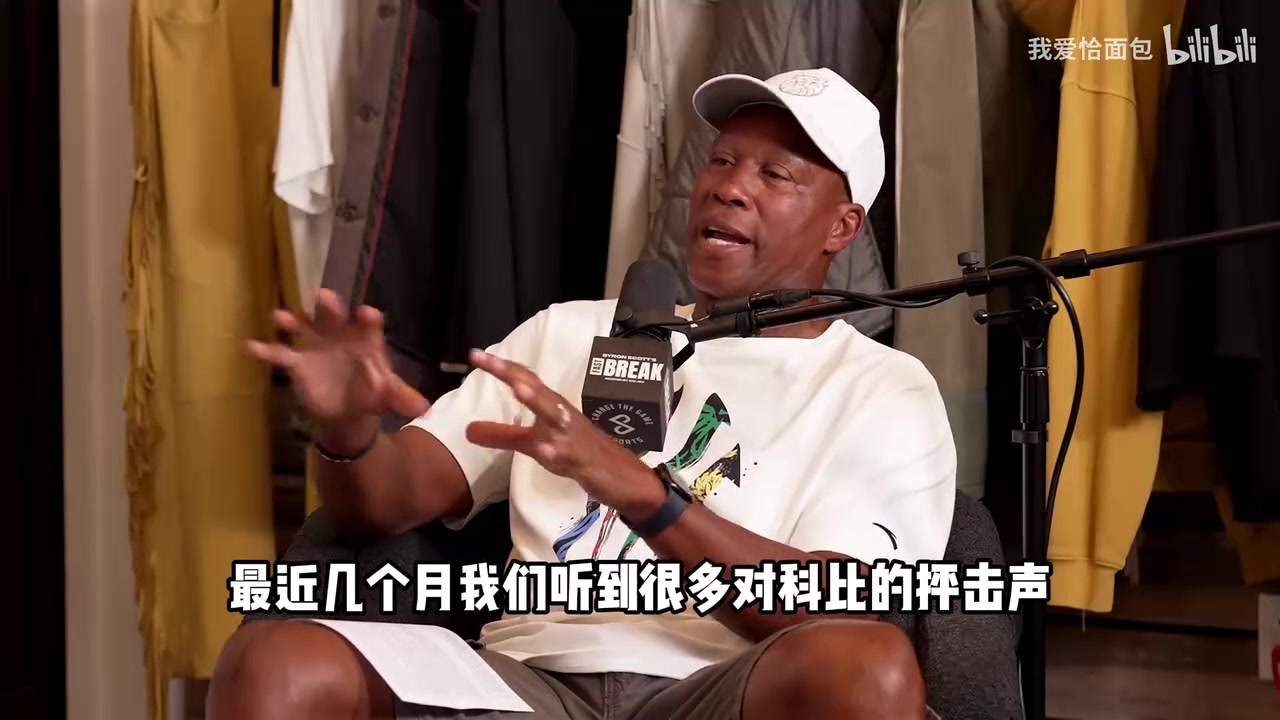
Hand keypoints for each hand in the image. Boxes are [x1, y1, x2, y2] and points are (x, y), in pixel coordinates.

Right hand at [244, 289, 428, 423]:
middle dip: (329, 307)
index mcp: (365, 340)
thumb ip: (402, 397)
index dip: (368, 319)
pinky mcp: (298, 363)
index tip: (366, 313)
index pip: (369, 325)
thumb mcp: (388, 396)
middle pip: (334, 317)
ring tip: (279, 316)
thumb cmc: (372, 393)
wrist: (348, 410)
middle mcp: (339, 336)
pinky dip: (265, 350)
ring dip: (293, 321)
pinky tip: (250, 346)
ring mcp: (316, 346)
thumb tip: (423, 409)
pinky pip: (280, 355)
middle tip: (324, 296)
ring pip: (304, 328)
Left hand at [464, 349, 665, 517]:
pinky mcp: (583, 460)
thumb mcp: (536, 445)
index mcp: (552, 407)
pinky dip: (555, 450)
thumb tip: (467, 430)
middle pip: (537, 389)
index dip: (501, 367)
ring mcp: (574, 436)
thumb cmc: (578, 454)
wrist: (624, 477)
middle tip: (488, 359)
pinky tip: (543, 449)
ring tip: (518, 389)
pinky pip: (568, 454)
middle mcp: (563, 415)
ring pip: (556, 415)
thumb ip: (504, 436)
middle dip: (513, 374)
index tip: (474, 354)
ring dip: (538, 400)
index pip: (525, 380)